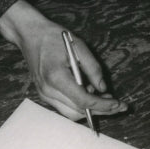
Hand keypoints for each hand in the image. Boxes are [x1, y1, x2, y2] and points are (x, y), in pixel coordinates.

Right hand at [0, 0, 126, 121]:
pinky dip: (79, 105)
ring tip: (106, 99)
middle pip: (77, 111)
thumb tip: (103, 89)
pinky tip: (90, 93)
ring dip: (90, 110)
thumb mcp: (80, 47)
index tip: (118, 104)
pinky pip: (64, 106)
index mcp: (56, 77)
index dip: (103, 105)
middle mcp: (47, 90)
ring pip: (70, 113)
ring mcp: (44, 94)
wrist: (30, 35)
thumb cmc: (55, 38)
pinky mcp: (44, 94)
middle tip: (118, 106)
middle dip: (100, 111)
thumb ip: (93, 69)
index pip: (83, 100)